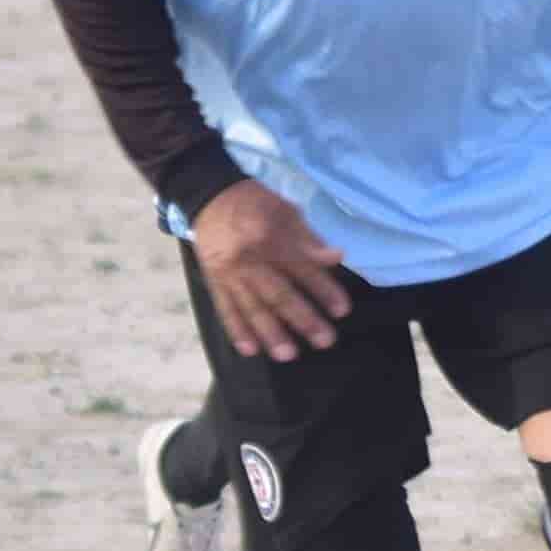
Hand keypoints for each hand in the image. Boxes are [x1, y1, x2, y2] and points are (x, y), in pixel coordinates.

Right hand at [192, 179, 352, 361]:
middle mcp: (249, 259)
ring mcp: (229, 273)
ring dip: (271, 333)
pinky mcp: (213, 282)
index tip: (342, 310)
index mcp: (270, 237)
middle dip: (304, 319)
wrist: (208, 196)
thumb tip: (336, 258)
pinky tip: (250, 349)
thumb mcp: (286, 210)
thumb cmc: (255, 203)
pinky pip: (225, 309)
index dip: (324, 290)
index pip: (303, 269)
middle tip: (325, 340)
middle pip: (279, 294)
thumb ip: (309, 238)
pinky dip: (237, 330)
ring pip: (252, 307)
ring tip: (288, 354)